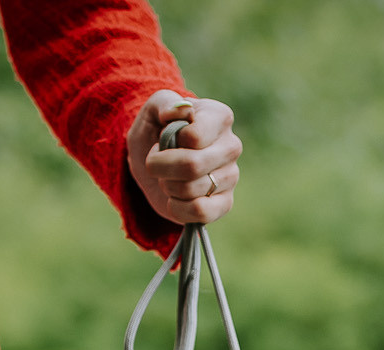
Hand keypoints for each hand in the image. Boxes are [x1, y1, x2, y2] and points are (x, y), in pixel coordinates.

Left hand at [127, 91, 238, 224]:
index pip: (194, 138)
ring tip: (169, 177)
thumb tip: (184, 112)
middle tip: (157, 162)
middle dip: (161, 167)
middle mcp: (231, 146)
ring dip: (167, 186)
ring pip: (191, 190)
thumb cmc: (155, 131)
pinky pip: (200, 212)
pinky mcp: (225, 204)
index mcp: (219, 117)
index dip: (168, 142)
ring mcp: (231, 177)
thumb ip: (165, 103)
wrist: (154, 163)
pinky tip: (176, 198)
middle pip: (192, 166)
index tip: (164, 136)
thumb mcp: (152, 109)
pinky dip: (177, 208)